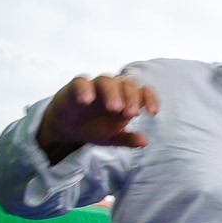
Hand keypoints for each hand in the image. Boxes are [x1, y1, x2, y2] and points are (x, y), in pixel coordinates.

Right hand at [38, 74, 159, 156]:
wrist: (69, 129)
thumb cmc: (95, 129)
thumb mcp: (112, 138)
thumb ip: (127, 139)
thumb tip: (144, 142)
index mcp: (126, 99)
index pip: (142, 92)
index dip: (149, 99)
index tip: (152, 112)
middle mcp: (113, 89)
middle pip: (126, 84)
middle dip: (131, 97)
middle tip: (130, 113)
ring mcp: (95, 86)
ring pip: (106, 80)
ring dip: (111, 93)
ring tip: (113, 108)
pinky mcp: (76, 86)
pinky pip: (81, 82)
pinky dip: (84, 89)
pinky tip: (86, 101)